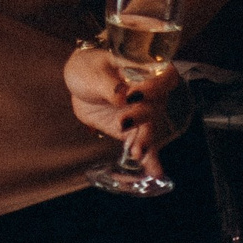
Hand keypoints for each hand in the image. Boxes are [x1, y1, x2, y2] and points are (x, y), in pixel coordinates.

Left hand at [64, 42, 188, 183]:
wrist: (78, 86)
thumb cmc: (88, 69)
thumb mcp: (92, 72)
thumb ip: (107, 84)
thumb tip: (121, 97)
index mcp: (143, 69)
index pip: (164, 76)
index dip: (155, 86)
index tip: (133, 95)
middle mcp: (150, 92)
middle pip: (158, 105)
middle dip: (143, 116)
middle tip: (123, 123)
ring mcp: (143, 113)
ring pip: (152, 127)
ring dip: (146, 140)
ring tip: (137, 153)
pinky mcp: (134, 131)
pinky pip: (147, 145)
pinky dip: (152, 159)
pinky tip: (156, 173)